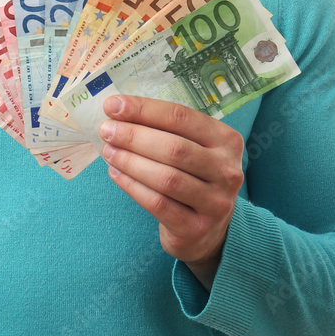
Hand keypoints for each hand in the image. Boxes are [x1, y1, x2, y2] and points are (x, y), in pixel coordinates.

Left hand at [99, 95, 244, 290]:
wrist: (206, 230)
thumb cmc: (191, 176)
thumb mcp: (190, 147)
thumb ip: (162, 128)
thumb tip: (117, 110)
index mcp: (226, 140)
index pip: (181, 117)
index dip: (144, 110)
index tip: (112, 105)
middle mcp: (227, 171)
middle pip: (174, 148)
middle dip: (134, 136)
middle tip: (106, 130)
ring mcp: (216, 202)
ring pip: (166, 177)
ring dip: (130, 161)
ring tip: (108, 151)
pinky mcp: (197, 229)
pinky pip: (158, 204)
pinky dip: (132, 186)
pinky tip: (115, 174)